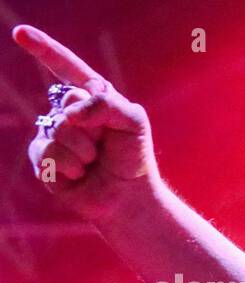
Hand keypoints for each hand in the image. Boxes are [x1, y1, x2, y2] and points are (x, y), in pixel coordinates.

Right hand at [13, 24, 158, 222]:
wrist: (128, 198)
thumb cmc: (134, 158)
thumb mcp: (133, 121)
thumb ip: (107, 104)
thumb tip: (71, 111)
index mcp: (91, 98)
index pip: (67, 68)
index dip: (44, 49)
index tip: (20, 33)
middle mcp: (69, 113)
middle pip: (67, 102)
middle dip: (92, 126)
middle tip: (104, 145)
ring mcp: (53, 135)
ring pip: (58, 130)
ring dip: (83, 151)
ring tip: (94, 163)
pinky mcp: (43, 159)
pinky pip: (48, 153)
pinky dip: (70, 166)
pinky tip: (79, 175)